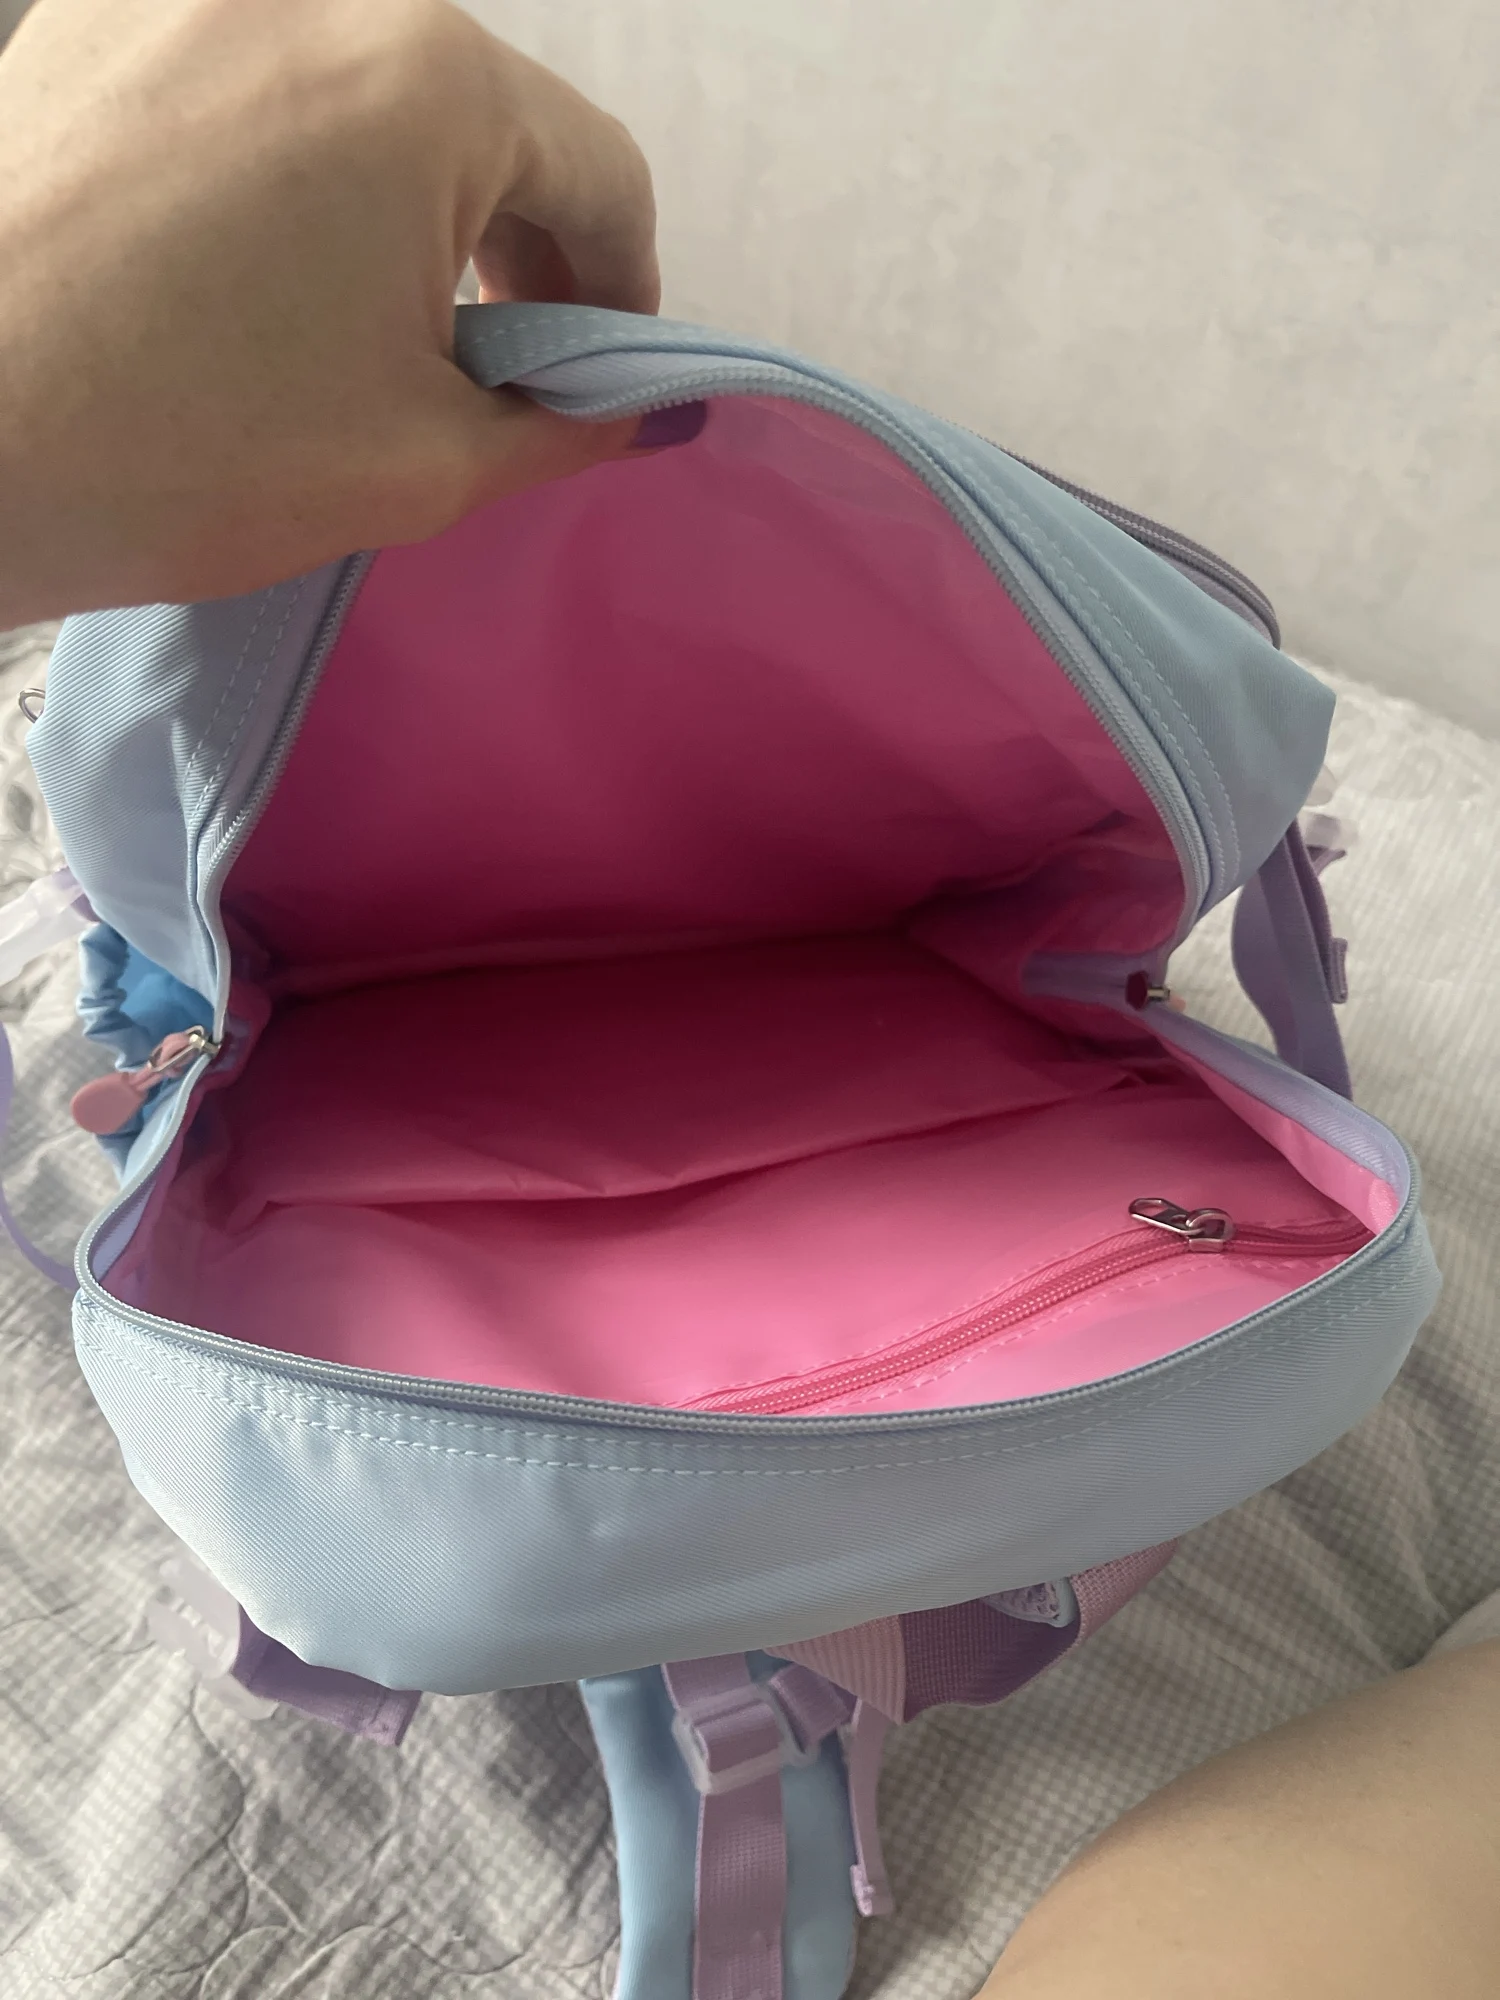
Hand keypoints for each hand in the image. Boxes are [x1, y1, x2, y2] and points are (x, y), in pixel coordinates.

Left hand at [0, 0, 659, 624]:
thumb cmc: (189, 452)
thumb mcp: (420, 462)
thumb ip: (561, 425)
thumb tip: (636, 409)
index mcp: (425, 77)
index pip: (598, 170)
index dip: (623, 292)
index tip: (596, 377)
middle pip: (482, 116)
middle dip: (511, 244)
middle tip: (486, 364)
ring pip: (365, 93)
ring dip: (403, 201)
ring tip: (361, 321)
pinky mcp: (97, 13)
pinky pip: (255, 78)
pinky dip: (295, 165)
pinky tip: (253, 269)